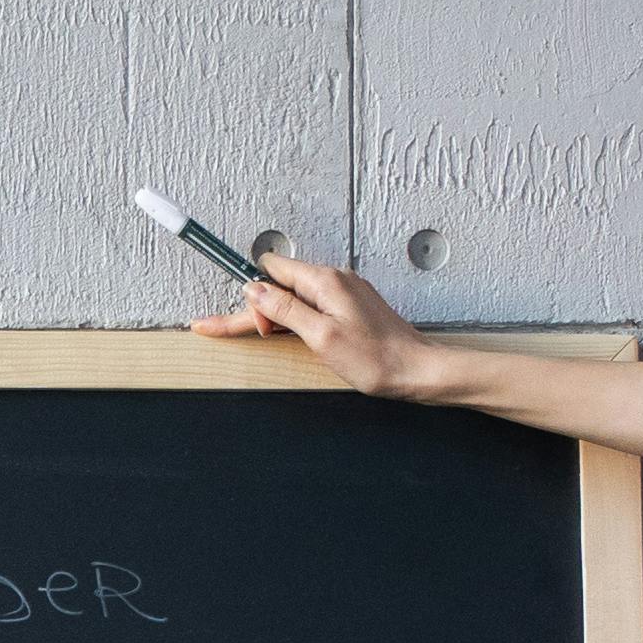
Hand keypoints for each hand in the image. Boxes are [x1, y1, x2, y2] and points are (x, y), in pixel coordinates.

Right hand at [191, 252, 445, 399]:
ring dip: (277, 316)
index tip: (224, 319)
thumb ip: (285, 310)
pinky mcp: (351, 306)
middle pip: (280, 284)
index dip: (251, 298)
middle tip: (238, 333)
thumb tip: (253, 289)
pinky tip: (293, 335)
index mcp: (325, 281)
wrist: (418, 371)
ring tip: (269, 338)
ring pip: (295, 295)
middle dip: (259, 309)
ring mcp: (344, 291)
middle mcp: (335, 279)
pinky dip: (295, 319)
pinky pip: (312, 304)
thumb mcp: (320, 337)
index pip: (271, 272)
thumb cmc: (376, 359)